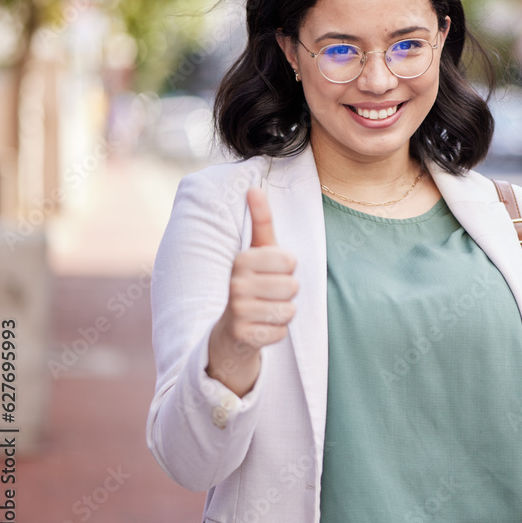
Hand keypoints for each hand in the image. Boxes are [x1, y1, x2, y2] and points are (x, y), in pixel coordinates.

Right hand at [207, 188, 298, 395]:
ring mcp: (237, 311)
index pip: (290, 261)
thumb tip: (254, 187)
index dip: (288, 270)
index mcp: (242, 260)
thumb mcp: (257, 252)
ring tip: (264, 311)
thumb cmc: (251, 284)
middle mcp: (236, 283)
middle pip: (292, 286)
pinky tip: (260, 328)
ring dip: (283, 313)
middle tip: (268, 296)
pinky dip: (276, 332)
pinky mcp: (243, 336)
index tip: (271, 274)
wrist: (229, 332)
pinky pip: (282, 332)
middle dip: (286, 293)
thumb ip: (261, 220)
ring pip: (289, 310)